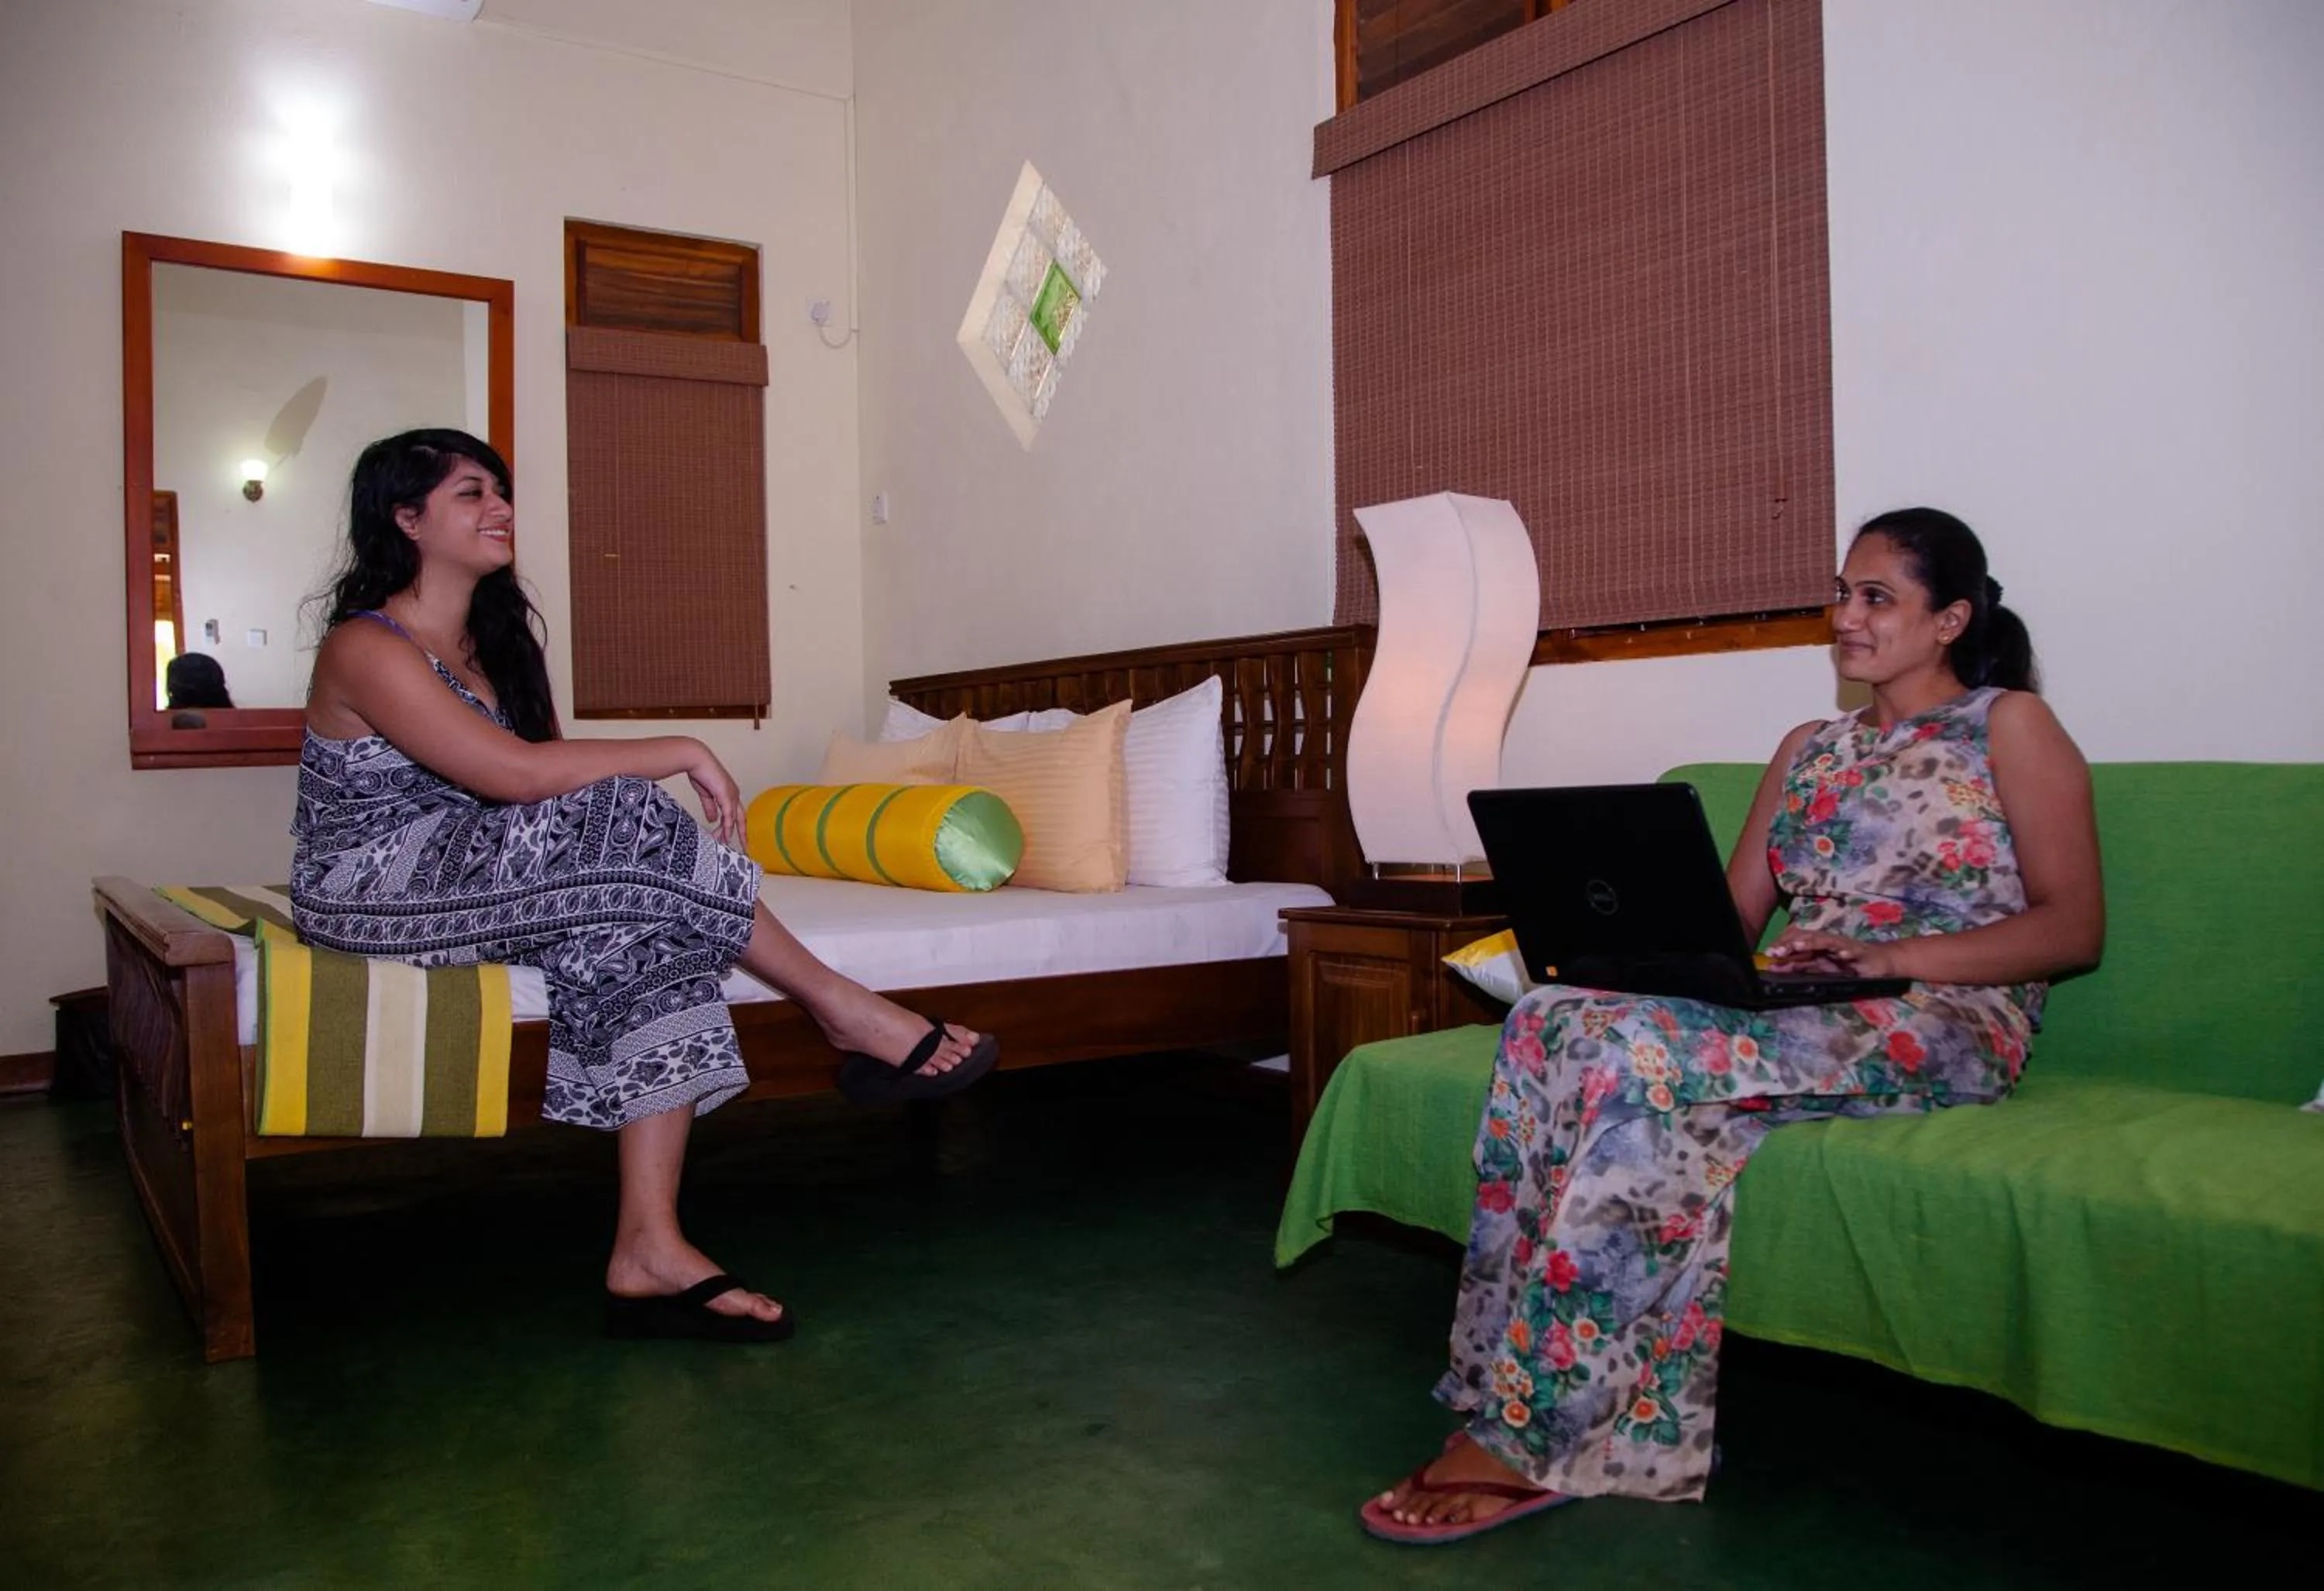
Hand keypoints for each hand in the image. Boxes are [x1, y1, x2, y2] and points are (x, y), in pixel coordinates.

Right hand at [683, 745, 746, 849]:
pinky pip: (728, 814)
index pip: (736, 814)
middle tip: (745, 847)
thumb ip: (710, 807)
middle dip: (743, 834)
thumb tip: (713, 820)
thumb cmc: (700, 772)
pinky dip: (727, 825)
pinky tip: (726, 834)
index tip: (737, 838)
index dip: (737, 827)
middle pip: (742, 818)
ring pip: (734, 818)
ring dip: (728, 832)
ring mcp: (731, 794)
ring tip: (725, 843)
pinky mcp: (726, 794)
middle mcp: (734, 794)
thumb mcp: (706, 795)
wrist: (696, 760)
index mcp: (730, 794)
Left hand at [1764, 928, 1910, 979]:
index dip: (1782, 945)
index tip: (1767, 953)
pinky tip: (1842, 954)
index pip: (1797, 941)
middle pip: (1806, 940)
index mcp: (1817, 946)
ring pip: (1826, 942)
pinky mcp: (1860, 952)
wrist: (1877, 962)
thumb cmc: (1846, 965)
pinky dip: (1847, 952)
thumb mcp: (1820, 968)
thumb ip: (1799, 967)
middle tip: (1775, 951)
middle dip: (1790, 944)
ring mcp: (1843, 946)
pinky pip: (1853, 951)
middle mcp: (1828, 943)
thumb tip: (1775, 967)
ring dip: (1811, 943)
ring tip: (1798, 946)